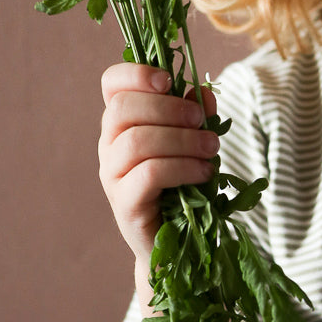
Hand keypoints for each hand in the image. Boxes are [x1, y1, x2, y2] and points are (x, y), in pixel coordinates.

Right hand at [98, 63, 218, 269]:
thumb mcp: (194, 146)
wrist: (177, 247)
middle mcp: (109, 147)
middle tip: (202, 122)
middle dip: (169, 108)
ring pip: (137, 140)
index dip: (136, 74)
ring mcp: (113, 176)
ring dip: (182, 139)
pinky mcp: (125, 204)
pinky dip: (182, 167)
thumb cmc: (184, 190)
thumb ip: (196, 117)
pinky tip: (205, 173)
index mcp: (123, 124)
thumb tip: (202, 91)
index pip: (111, 84)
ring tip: (212, 149)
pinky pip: (148, 174)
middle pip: (123, 109)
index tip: (168, 80)